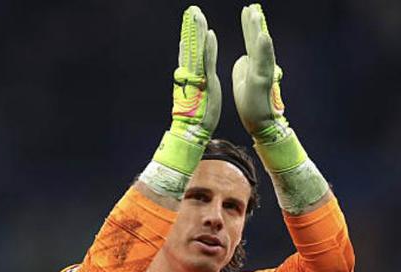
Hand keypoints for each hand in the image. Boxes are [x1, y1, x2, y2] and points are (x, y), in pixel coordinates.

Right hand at [152, 5, 220, 176]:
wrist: (192, 131)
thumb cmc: (198, 115)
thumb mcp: (199, 94)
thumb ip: (197, 81)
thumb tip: (196, 73)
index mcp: (192, 75)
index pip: (191, 51)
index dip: (191, 35)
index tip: (190, 20)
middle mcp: (192, 73)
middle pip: (191, 45)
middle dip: (192, 27)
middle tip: (192, 9)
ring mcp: (198, 76)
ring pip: (197, 49)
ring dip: (197, 31)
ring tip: (197, 14)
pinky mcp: (205, 82)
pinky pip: (207, 62)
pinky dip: (209, 48)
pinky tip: (209, 34)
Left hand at [232, 4, 287, 142]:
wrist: (260, 125)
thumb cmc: (251, 105)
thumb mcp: (242, 81)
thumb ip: (242, 67)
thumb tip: (243, 57)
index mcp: (253, 66)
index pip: (251, 42)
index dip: (249, 26)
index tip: (247, 10)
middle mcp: (260, 67)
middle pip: (256, 41)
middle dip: (253, 23)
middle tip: (251, 7)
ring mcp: (262, 74)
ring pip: (261, 49)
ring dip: (258, 31)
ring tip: (255, 14)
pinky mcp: (261, 83)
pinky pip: (263, 64)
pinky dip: (264, 50)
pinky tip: (263, 36)